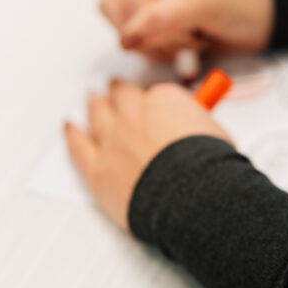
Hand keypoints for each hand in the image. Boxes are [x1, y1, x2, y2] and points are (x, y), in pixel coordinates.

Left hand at [64, 79, 233, 229]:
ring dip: (94, 104)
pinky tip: (69, 128)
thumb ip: (199, 125)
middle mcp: (135, 114)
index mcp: (165, 101)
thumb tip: (195, 128)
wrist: (194, 198)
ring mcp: (112, 139)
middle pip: (121, 96)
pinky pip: (77, 145)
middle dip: (118, 91)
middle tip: (116, 89)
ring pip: (96, 113)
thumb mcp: (217, 135)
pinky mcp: (97, 167)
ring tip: (92, 99)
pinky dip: (71, 134)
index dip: (152, 101)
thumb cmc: (211, 170)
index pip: (154, 94)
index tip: (152, 105)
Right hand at [100, 0, 275, 60]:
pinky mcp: (155, 20)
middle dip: (154, 36)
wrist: (266, 13)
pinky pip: (139, 43)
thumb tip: (129, 36)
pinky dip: (160, 52)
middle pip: (118, 16)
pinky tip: (186, 46)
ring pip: (125, 32)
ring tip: (191, 39)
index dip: (143, 23)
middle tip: (189, 34)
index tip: (175, 32)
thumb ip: (167, 14)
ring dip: (157, 46)